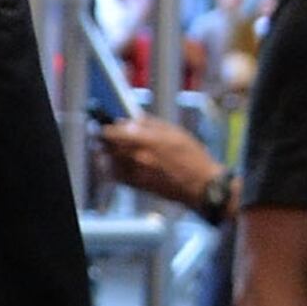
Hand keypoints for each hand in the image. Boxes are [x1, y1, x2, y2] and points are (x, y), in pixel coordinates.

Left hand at [94, 116, 219, 210]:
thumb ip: (150, 124)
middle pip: (107, 146)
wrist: (201, 185)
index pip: (112, 133)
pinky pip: (116, 175)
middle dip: (105, 139)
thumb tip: (132, 119)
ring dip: (109, 152)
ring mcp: (135, 173)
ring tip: (114, 147)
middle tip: (109, 134)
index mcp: (146, 141)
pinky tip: (120, 162)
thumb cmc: (192, 157)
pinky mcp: (137, 186)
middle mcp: (137, 158)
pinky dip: (113, 167)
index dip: (107, 127)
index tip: (107, 124)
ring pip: (109, 161)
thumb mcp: (175, 132)